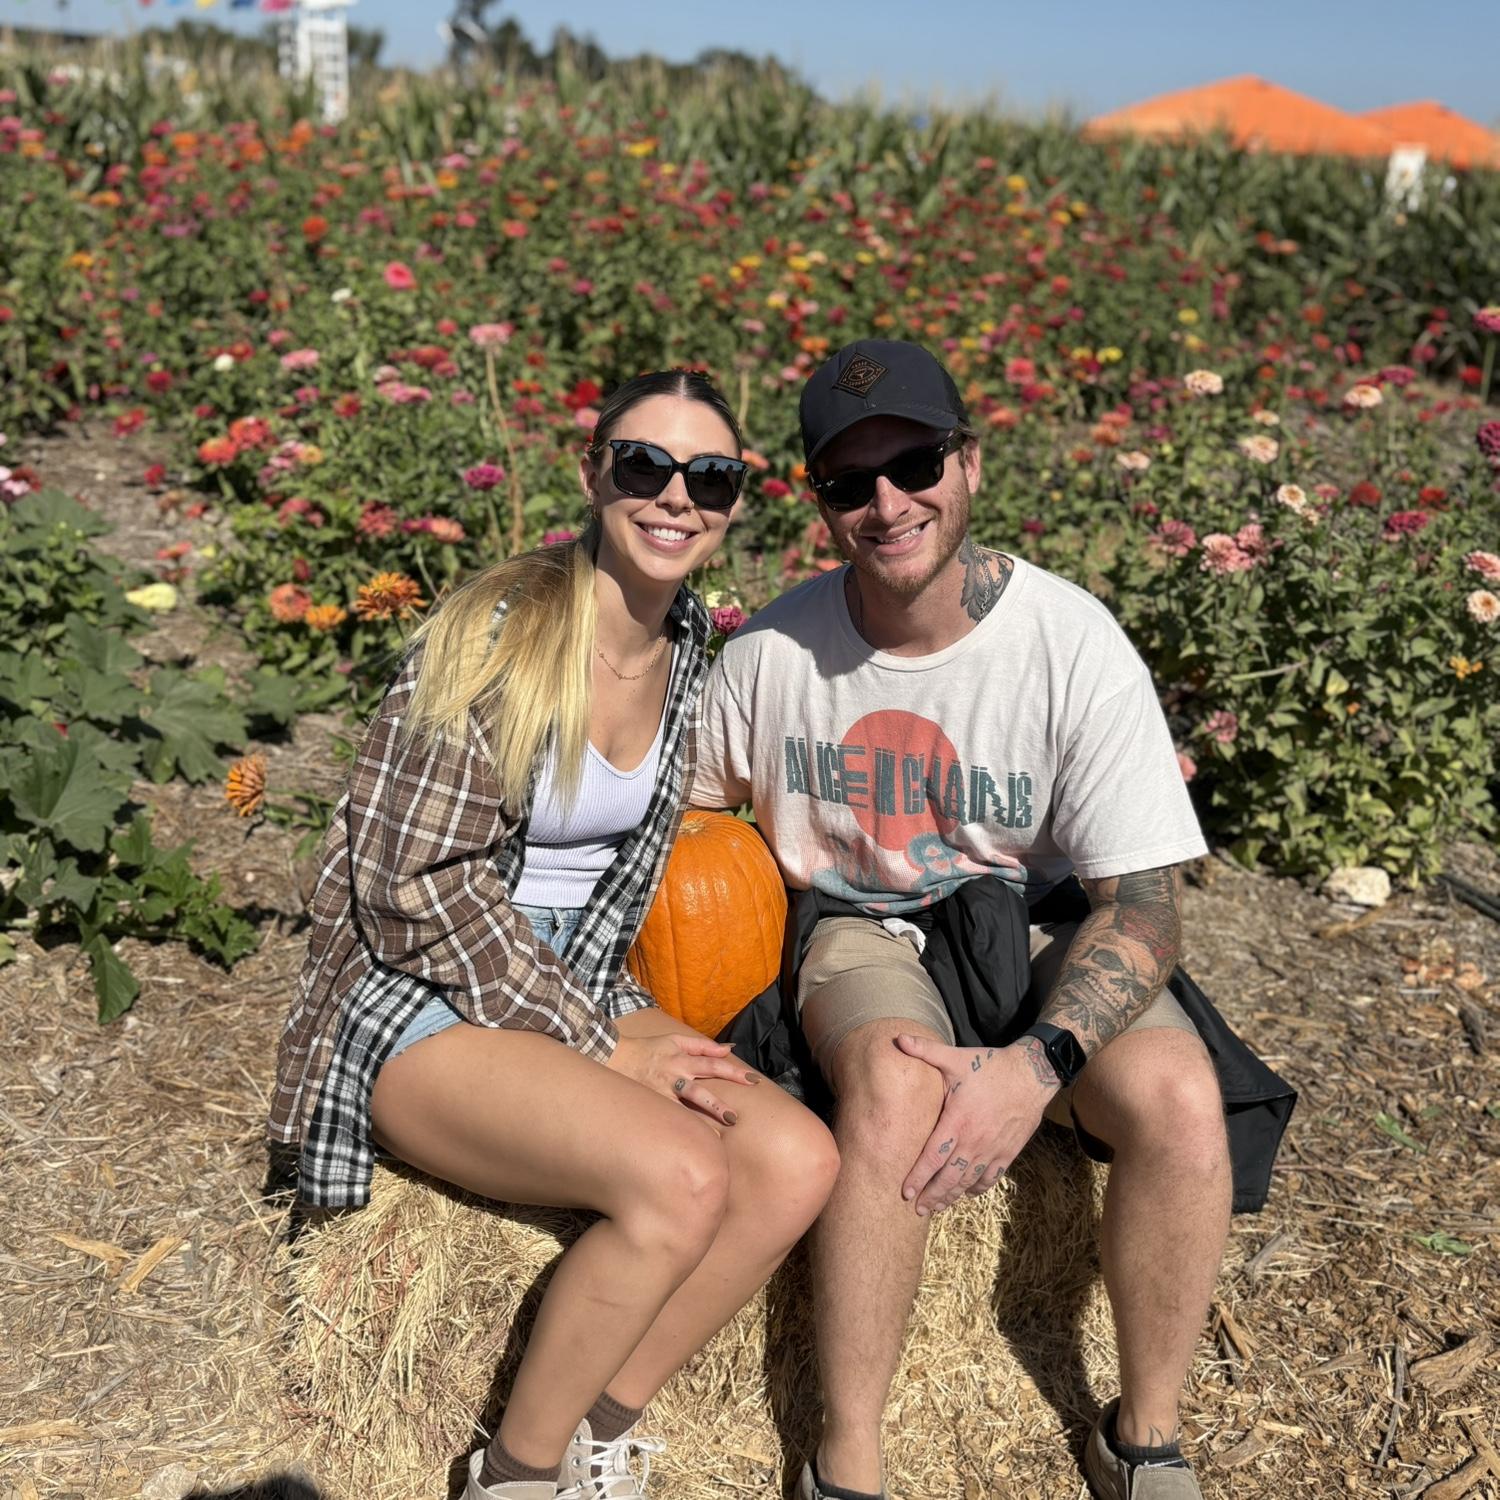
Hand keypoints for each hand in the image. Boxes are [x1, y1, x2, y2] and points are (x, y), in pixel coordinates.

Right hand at [606, 1033, 758, 1125]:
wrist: (614, 1057)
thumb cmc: (649, 1049)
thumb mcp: (675, 1040)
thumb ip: (702, 1046)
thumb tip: (729, 1050)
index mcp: (681, 1060)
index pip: (712, 1065)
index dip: (733, 1072)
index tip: (753, 1081)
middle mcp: (673, 1078)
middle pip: (699, 1092)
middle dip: (717, 1104)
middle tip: (735, 1118)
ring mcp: (659, 1095)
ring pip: (681, 1111)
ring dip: (699, 1125)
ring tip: (717, 1140)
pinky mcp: (650, 1107)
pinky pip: (667, 1120)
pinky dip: (680, 1131)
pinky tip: (691, 1147)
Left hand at [893, 1035, 1059, 1214]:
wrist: (1032, 1074)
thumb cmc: (990, 1065)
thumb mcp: (956, 1057)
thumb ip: (925, 1050)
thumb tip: (897, 1039)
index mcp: (958, 1121)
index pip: (933, 1157)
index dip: (918, 1177)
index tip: (905, 1192)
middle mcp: (974, 1140)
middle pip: (949, 1177)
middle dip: (932, 1195)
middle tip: (917, 1210)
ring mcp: (993, 1149)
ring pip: (968, 1181)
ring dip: (952, 1196)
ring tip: (937, 1207)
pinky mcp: (1008, 1152)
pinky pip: (990, 1178)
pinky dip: (977, 1188)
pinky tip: (967, 1192)